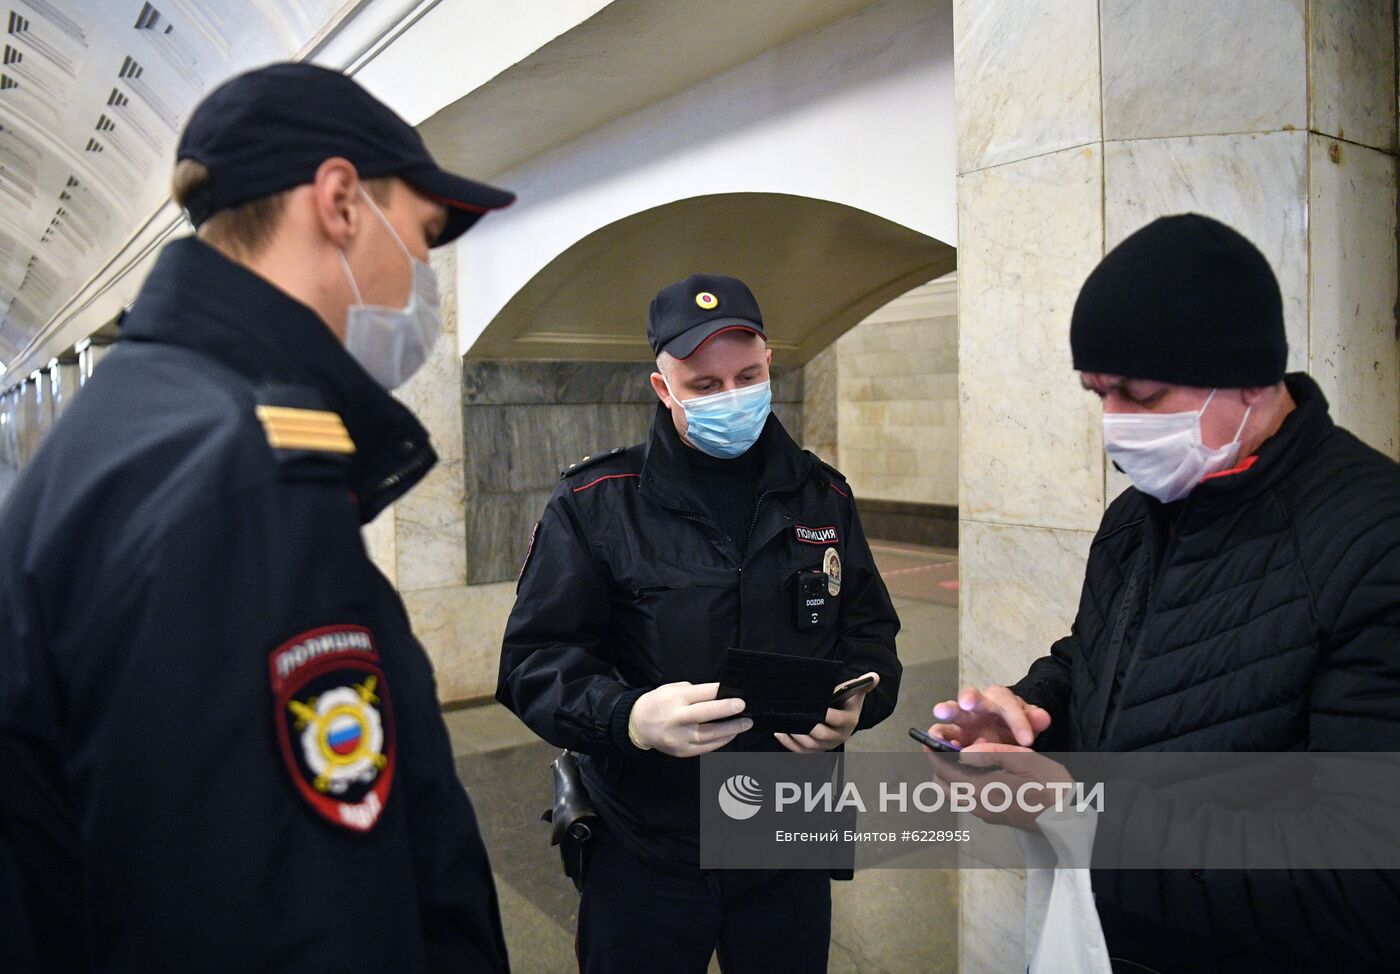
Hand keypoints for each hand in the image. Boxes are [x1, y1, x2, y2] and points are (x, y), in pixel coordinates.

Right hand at [628, 682, 751, 757]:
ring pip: (709, 735)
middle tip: (743, 706)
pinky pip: (706, 747)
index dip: (719, 692)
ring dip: (730, 729)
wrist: (637, 725)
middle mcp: (676, 719)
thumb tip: (719, 695)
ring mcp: (679, 738)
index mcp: (673, 699)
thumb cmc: (658, 703)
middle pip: (704, 714)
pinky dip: (721, 741)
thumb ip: (694, 692)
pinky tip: (731, 734)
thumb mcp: (671, 689)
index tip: (736, 691)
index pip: (700, 694)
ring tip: (745, 723)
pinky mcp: (682, 751)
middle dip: (726, 710)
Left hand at [775, 672, 879, 753]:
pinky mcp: (815, 749)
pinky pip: (801, 751)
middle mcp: (839, 736)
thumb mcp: (856, 692)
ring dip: (796, 736)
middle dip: (809, 728)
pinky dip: (789, 743)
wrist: (844, 718)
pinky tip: (780, 732)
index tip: (818, 709)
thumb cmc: (847, 703)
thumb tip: (874, 676)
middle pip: (822, 736)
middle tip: (797, 717)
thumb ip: (863, 684)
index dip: (828, 715)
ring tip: (785, 724)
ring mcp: (826, 745)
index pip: (838, 720)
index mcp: (849, 721)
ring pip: (810, 745)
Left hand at [925, 742, 1073, 833]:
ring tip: (963, 757)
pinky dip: (964, 786)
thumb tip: (961, 751)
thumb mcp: (1023, 759)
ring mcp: (986, 814)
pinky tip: (980, 772)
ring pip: (955, 795)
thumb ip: (990, 753)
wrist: (1069, 819)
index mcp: (981, 789)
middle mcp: (977, 805)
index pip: (944, 771)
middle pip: (943, 786)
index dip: (933, 753)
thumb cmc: (1049, 785)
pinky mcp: (996, 818)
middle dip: (938, 766)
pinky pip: (969, 801)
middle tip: (945, 747)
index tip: (928, 739)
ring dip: (951, 777)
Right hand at [929, 685, 1050, 747]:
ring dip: (945, 719)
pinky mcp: (952, 734)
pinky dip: (937, 741)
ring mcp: (962, 719)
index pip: (1007, 703)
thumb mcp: (1028, 721)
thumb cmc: (1014, 725)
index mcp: (999, 698)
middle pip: (971, 697)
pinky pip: (942, 734)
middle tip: (966, 703)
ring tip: (938, 730)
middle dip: (968, 699)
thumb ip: (1034, 719)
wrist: (1002, 732)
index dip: (1017, 721)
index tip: (1027, 741)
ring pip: (951, 713)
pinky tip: (934, 749)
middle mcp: (977, 705)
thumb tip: (1043, 718)